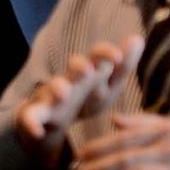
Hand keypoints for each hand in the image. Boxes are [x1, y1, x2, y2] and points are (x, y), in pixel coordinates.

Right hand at [14, 34, 144, 168]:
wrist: (49, 118)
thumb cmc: (86, 97)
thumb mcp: (108, 86)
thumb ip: (122, 66)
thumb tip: (138, 38)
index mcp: (88, 71)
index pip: (96, 56)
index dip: (105, 53)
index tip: (118, 56)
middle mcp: (69, 78)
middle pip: (73, 68)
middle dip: (79, 66)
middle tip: (88, 69)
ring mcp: (50, 95)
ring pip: (52, 89)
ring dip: (58, 88)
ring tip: (63, 92)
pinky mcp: (36, 114)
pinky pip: (31, 117)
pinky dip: (31, 123)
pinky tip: (38, 131)